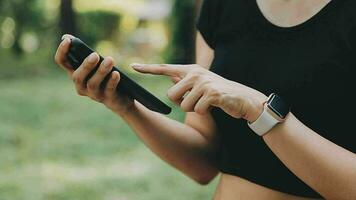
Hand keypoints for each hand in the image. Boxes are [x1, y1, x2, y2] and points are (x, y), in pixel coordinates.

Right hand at [54, 34, 133, 114]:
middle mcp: (81, 85)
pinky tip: (116, 73)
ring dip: (101, 71)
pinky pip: (108, 90)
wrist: (123, 96)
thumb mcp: (96, 63)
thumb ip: (85, 53)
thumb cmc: (106, 75)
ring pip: (92, 84)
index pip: (62, 62)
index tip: (68, 40)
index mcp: (75, 73)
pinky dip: (111, 81)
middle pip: (77, 76)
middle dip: (86, 65)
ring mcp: (93, 94)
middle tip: (95, 55)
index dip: (62, 51)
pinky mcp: (107, 99)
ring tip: (110, 60)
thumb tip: (69, 36)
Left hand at [132, 63, 266, 121]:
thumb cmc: (219, 94)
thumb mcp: (201, 85)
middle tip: (195, 101)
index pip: (165, 68)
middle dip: (180, 103)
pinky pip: (197, 110)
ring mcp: (204, 83)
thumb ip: (185, 82)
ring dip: (194, 110)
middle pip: (171, 95)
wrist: (243, 99)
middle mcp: (195, 73)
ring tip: (206, 104)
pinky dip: (204, 113)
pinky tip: (213, 107)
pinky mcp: (211, 93)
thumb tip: (170, 79)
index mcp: (191, 70)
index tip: (133, 66)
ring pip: (183, 105)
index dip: (148, 69)